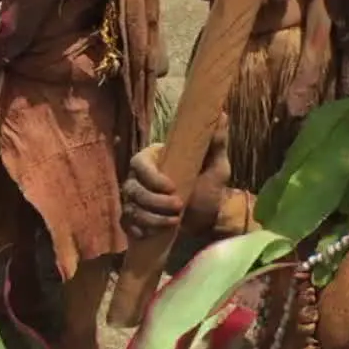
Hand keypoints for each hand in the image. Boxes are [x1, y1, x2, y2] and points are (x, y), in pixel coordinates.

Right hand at [121, 114, 231, 238]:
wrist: (206, 221)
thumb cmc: (208, 189)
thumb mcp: (216, 167)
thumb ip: (216, 143)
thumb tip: (221, 114)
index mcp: (154, 160)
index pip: (139, 162)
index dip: (152, 177)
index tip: (173, 187)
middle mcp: (139, 178)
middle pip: (132, 187)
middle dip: (154, 201)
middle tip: (178, 207)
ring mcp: (134, 199)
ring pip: (130, 207)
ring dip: (151, 218)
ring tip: (174, 222)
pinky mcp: (133, 220)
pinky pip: (127, 224)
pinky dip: (140, 230)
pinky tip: (153, 234)